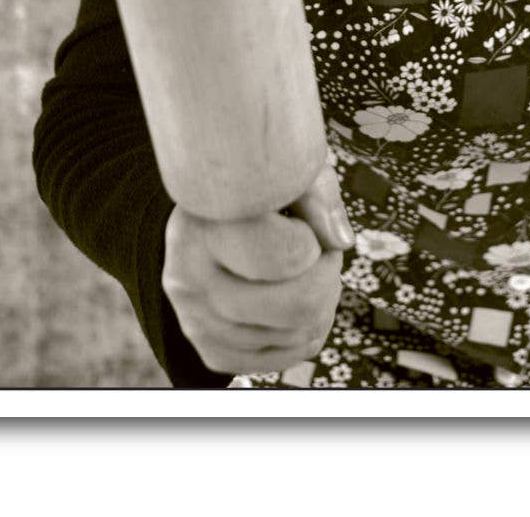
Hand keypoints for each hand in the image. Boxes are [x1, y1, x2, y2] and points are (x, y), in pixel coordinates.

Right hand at [161, 160, 353, 374]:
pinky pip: (287, 358)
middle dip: (328, 277)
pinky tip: (299, 298)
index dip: (315, 243)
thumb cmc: (254, 192)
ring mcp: (196, 322)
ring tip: (309, 268)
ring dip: (323, 302)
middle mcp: (188, 279)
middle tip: (322, 252)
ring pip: (298, 333)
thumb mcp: (285, 171)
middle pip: (298, 306)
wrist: (208, 224)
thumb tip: (341, 241)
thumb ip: (317, 196)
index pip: (289, 254)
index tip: (307, 225)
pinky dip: (308, 331)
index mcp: (201, 224)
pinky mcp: (212, 352)